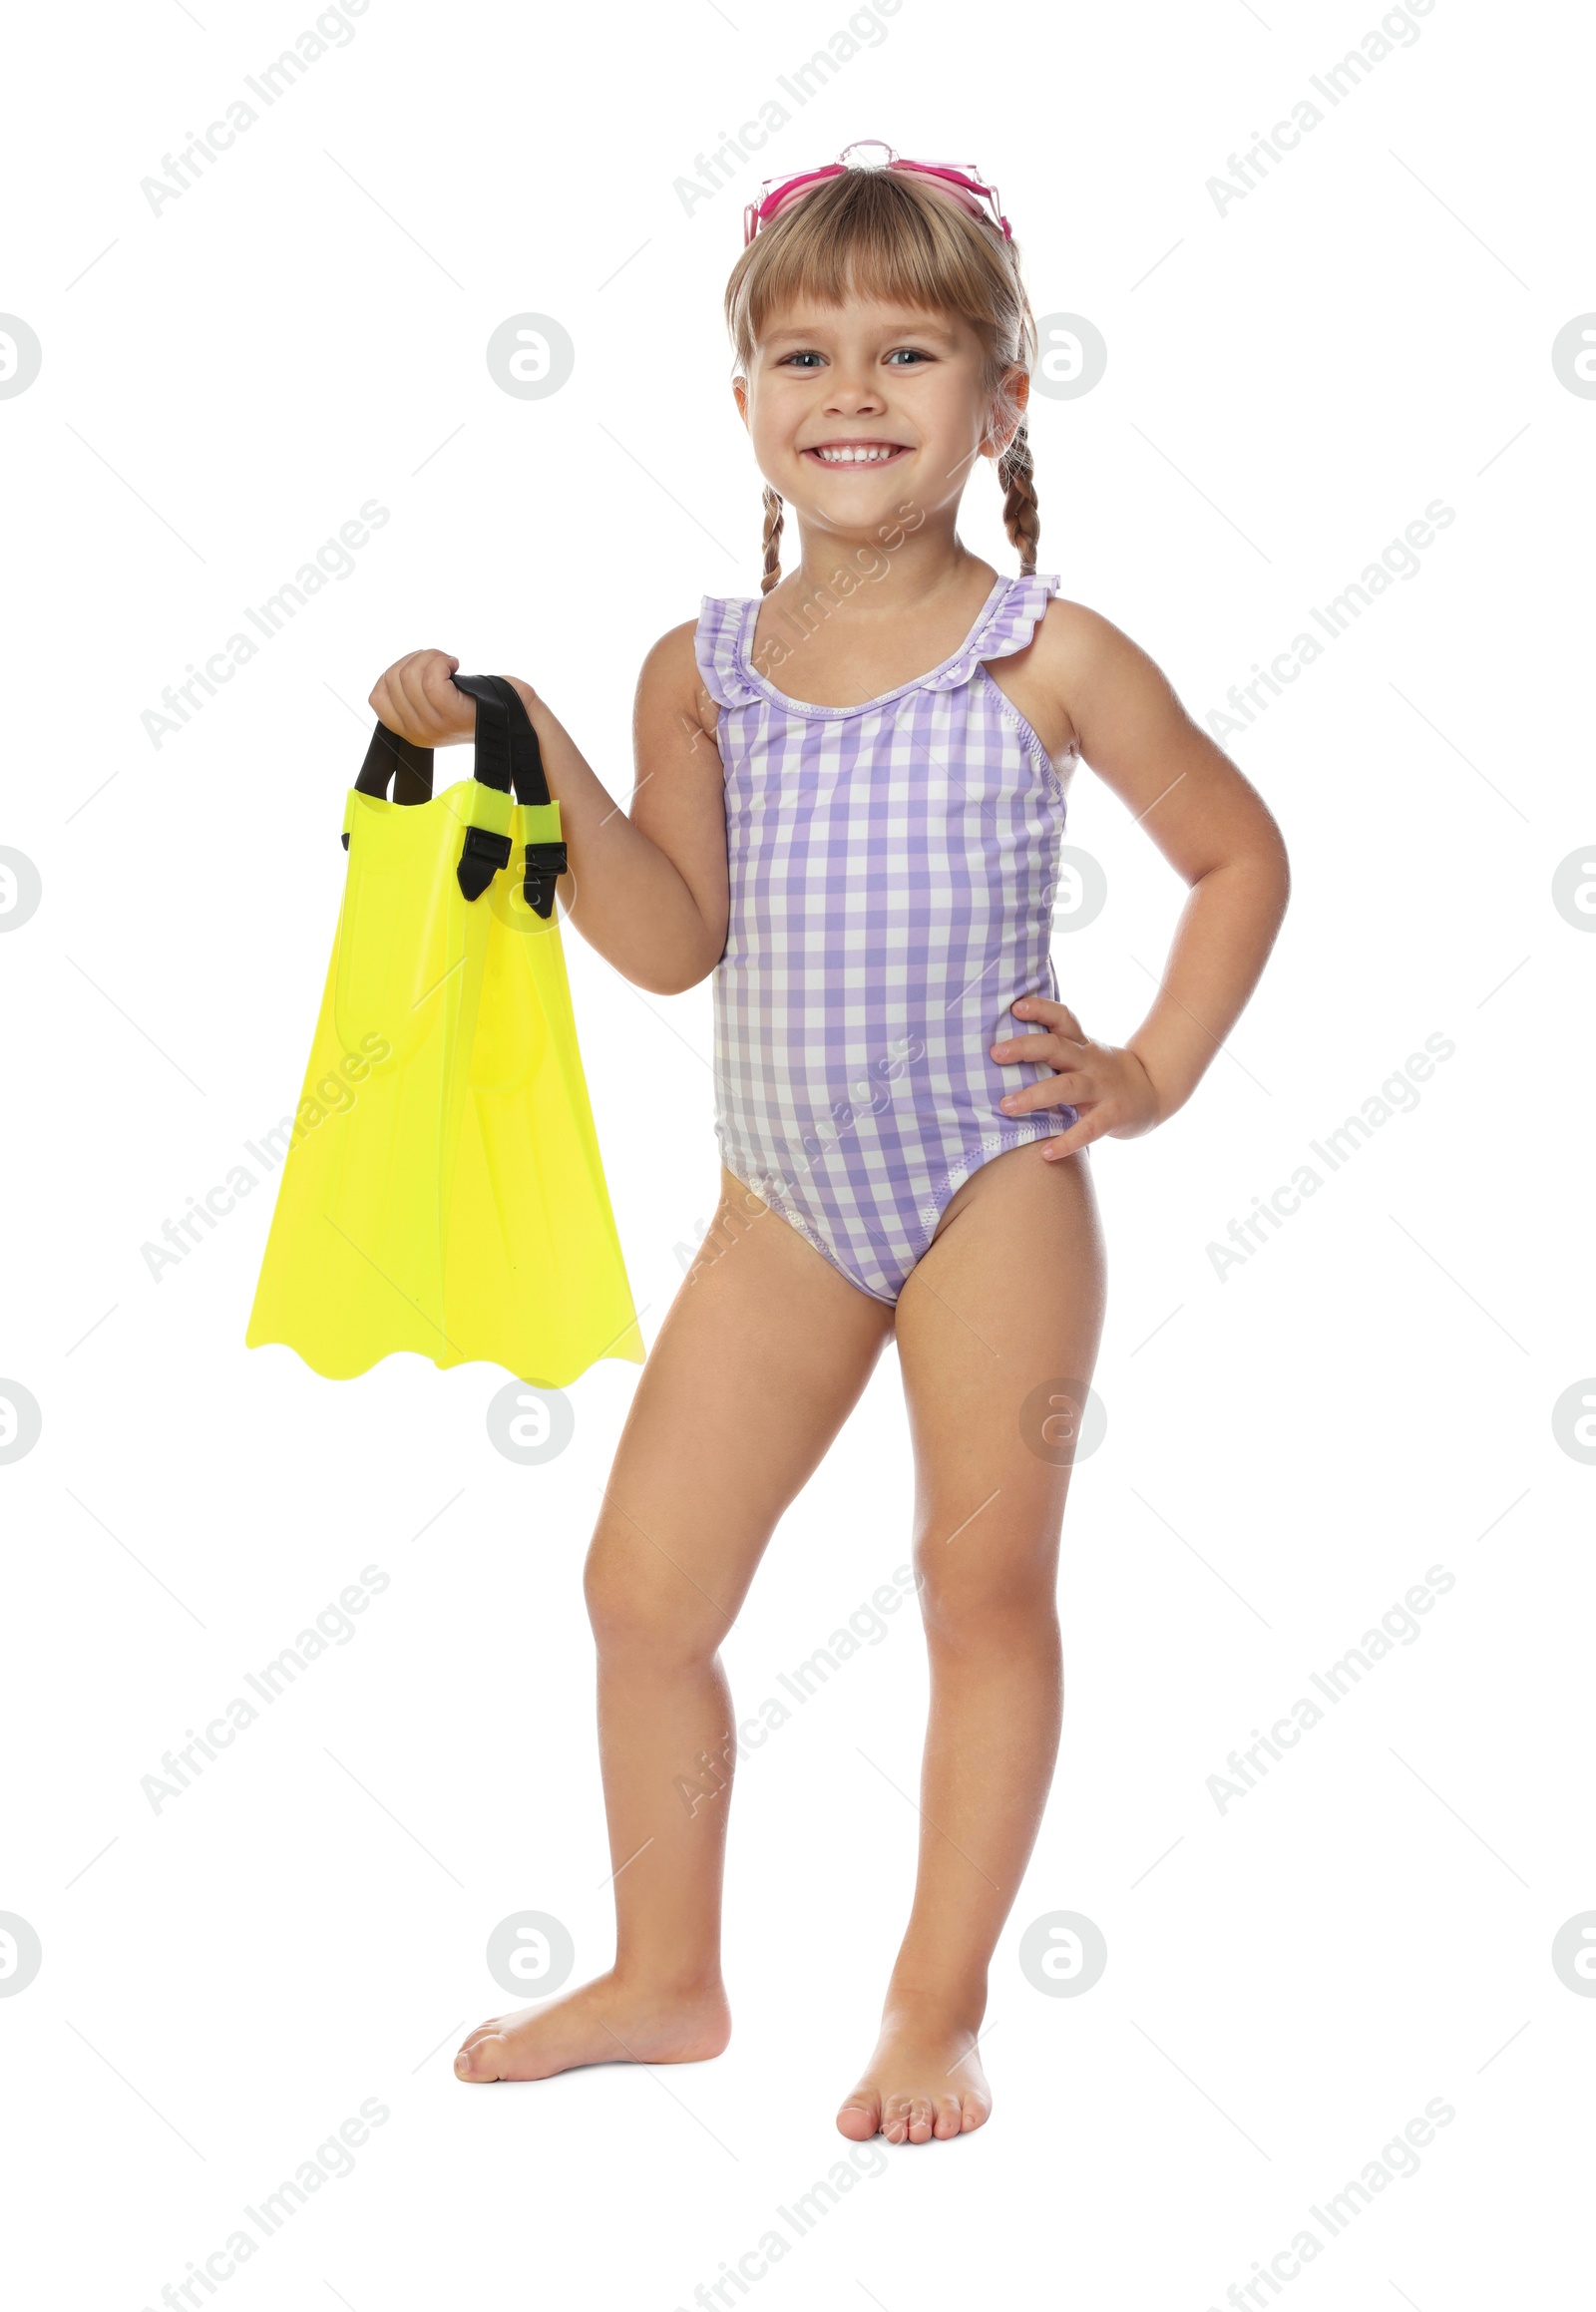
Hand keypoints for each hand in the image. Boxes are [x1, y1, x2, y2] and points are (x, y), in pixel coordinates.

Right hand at [367, 650, 536, 746]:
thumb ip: (411, 695)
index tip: (421, 669)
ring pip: (410, 676)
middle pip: (392, 679)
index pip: (377, 697)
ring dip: (430, 657)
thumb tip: (394, 674)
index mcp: (410, 730)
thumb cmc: (476, 701)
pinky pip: (431, 678)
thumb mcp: (435, 703)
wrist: (513, 713)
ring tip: (449, 665)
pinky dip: (440, 661)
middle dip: (415, 659)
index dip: (395, 672)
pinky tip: (455, 665)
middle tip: (440, 664)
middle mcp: (418, 732)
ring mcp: (434, 725)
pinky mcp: (451, 712)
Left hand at [991, 996, 1163, 1158]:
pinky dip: (1067, 1141)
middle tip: (995, 1053)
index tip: (1015, 1007)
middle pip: (1057, 1048)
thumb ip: (1054, 1049)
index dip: (1041, 1009)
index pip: (1063, 1018)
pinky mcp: (1113, 1114)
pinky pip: (1089, 1128)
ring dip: (1035, 1096)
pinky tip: (1046, 1154)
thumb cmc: (1105, 1073)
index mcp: (1082, 1044)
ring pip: (1067, 1087)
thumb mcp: (1084, 1054)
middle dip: (1025, 1048)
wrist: (1154, 1091)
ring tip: (1006, 1106)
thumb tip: (1003, 1048)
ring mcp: (1103, 1088)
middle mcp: (1091, 1061)